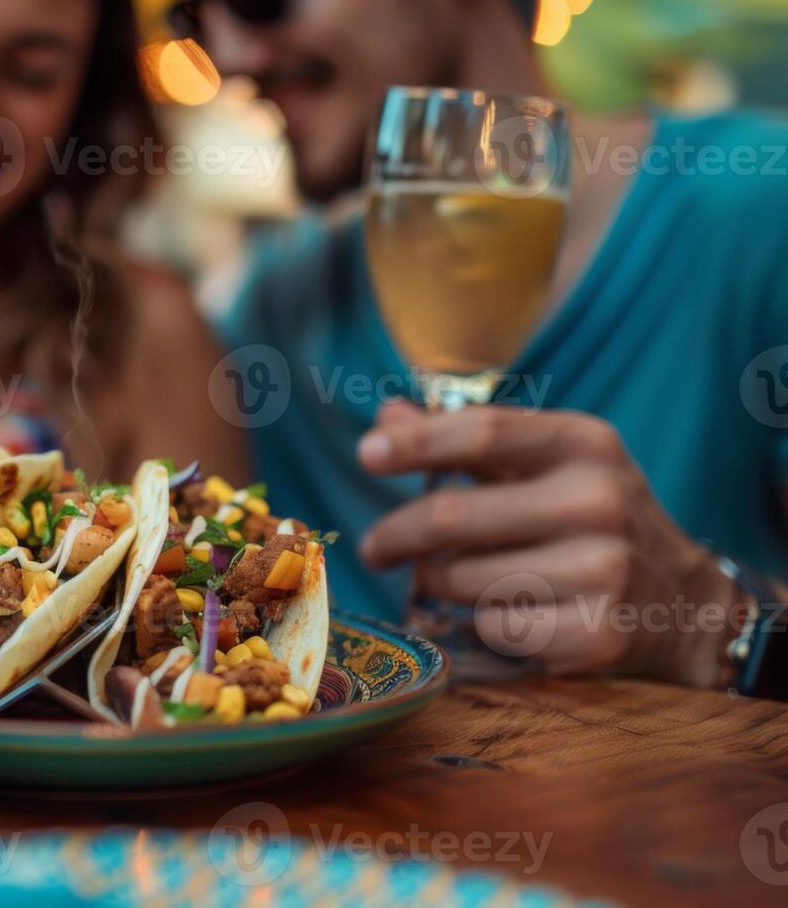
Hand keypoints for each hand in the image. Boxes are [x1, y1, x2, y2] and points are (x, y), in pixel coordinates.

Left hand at [356, 399, 737, 685]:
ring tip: (458, 580)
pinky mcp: (597, 633)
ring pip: (462, 578)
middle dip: (396, 534)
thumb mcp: (545, 465)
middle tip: (372, 548)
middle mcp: (598, 500)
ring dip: (440, 583)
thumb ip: (466, 442)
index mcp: (584, 444)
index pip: (484, 431)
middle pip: (453, 515)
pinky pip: (493, 626)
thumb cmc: (590, 520)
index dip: (417, 443)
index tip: (366, 454)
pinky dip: (482, 622)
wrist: (681, 603)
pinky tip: (509, 613)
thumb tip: (388, 414)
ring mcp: (604, 569)